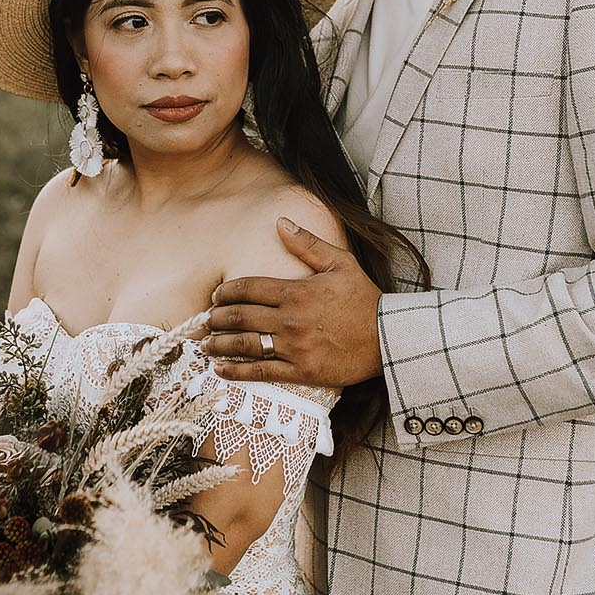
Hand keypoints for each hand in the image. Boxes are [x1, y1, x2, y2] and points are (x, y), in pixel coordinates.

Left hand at [204, 219, 383, 386]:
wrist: (389, 337)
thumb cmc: (365, 299)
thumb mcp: (340, 263)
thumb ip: (307, 244)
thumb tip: (280, 221)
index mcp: (296, 291)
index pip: (248, 288)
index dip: (226, 292)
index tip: (216, 296)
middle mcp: (290, 319)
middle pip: (240, 316)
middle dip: (216, 317)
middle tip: (205, 319)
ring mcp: (294, 347)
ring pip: (245, 345)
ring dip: (219, 344)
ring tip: (206, 343)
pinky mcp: (301, 371)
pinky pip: (261, 372)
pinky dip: (236, 371)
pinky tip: (219, 369)